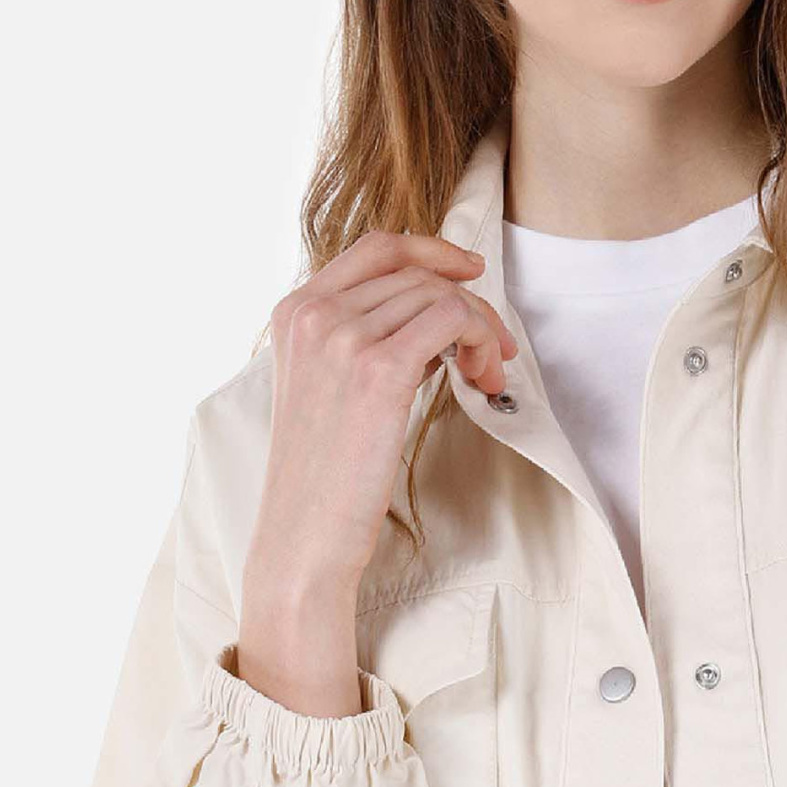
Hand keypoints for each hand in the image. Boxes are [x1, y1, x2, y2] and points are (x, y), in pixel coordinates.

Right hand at [236, 232, 517, 714]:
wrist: (304, 538)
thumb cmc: (324, 478)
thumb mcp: (327, 388)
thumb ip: (360, 338)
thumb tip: (432, 311)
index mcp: (294, 311)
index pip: (376, 248)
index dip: (432, 250)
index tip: (469, 271)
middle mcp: (313, 313)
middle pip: (417, 272)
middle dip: (468, 304)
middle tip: (492, 353)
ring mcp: (343, 336)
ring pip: (441, 295)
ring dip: (480, 329)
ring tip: (486, 376)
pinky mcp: (379, 368)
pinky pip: (452, 319)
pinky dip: (480, 339)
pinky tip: (481, 377)